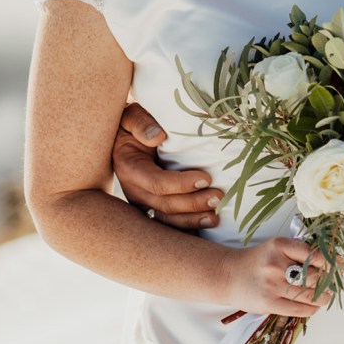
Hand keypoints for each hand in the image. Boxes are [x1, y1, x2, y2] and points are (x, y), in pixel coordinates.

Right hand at [113, 102, 223, 228]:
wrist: (126, 137)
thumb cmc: (134, 124)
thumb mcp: (132, 116)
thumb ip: (140, 122)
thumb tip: (157, 136)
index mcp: (129, 167)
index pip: (156, 183)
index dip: (181, 184)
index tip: (205, 178)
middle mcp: (134, 190)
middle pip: (165, 205)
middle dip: (193, 204)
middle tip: (218, 198)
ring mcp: (143, 203)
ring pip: (167, 220)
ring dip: (192, 220)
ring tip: (215, 216)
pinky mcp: (153, 208)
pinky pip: (170, 223)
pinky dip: (188, 226)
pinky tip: (205, 225)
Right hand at [225, 238, 332, 319]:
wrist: (228, 275)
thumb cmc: (258, 261)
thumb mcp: (277, 248)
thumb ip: (299, 252)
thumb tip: (332, 262)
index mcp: (280, 246)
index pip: (314, 254)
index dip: (331, 261)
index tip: (339, 264)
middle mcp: (276, 264)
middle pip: (315, 276)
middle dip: (326, 280)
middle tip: (330, 282)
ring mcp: (272, 285)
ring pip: (311, 294)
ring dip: (323, 296)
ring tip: (324, 294)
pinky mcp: (269, 304)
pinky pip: (301, 309)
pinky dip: (312, 308)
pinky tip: (313, 304)